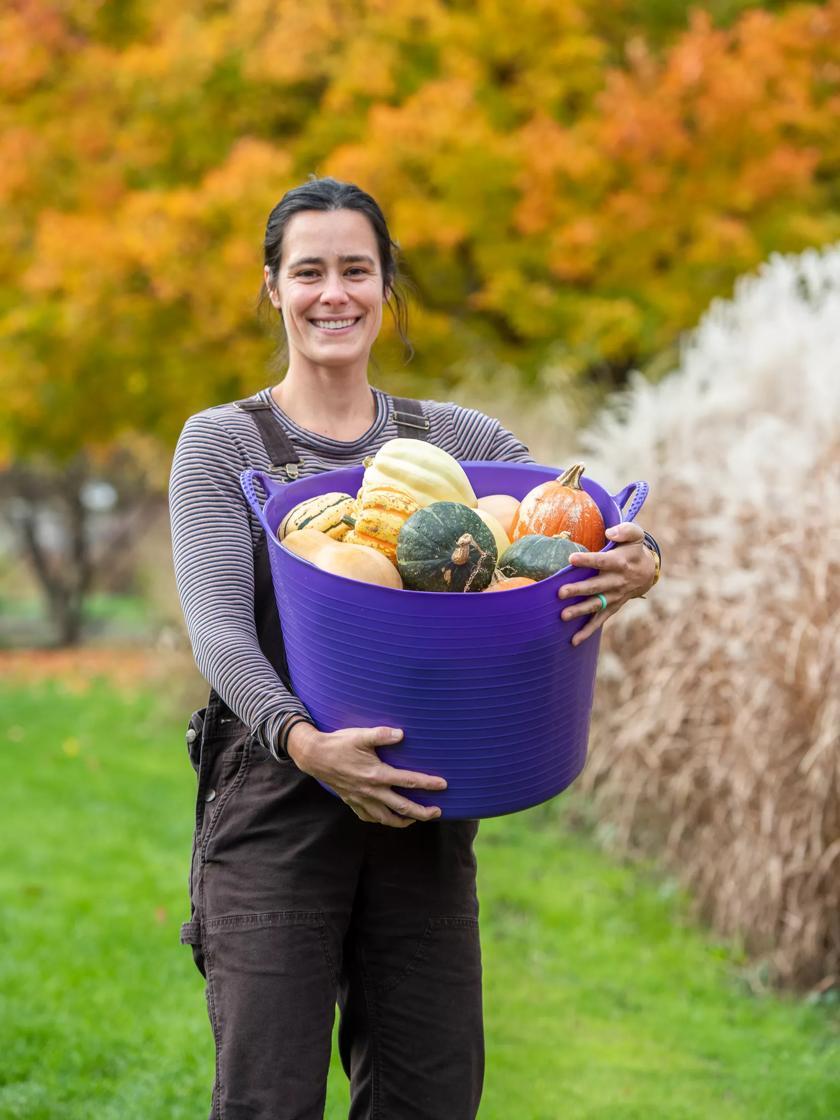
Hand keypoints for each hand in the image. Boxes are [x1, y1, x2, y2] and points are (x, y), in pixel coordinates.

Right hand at [286, 721, 446, 827]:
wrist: (314, 756)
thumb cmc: (339, 744)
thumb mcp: (361, 735)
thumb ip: (382, 735)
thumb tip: (402, 734)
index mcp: (377, 774)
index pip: (408, 781)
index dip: (428, 783)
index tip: (443, 785)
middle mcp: (371, 791)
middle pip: (403, 807)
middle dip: (422, 812)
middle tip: (437, 812)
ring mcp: (361, 800)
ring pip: (387, 818)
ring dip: (404, 821)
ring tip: (416, 819)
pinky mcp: (352, 802)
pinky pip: (370, 817)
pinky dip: (382, 820)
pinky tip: (388, 817)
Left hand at [557, 521, 656, 645]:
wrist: (648, 572)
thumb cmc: (633, 550)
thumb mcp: (635, 535)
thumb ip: (625, 530)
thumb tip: (609, 532)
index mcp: (620, 563)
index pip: (602, 561)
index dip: (588, 560)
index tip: (571, 558)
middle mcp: (617, 582)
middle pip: (595, 586)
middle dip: (578, 590)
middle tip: (560, 593)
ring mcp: (614, 597)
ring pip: (595, 605)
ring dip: (580, 611)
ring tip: (563, 615)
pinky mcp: (612, 607)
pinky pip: (599, 621)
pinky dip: (587, 631)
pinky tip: (573, 641)